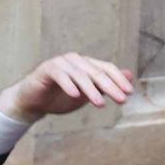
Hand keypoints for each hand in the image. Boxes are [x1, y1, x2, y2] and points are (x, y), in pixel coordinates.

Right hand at [0, 53, 133, 122]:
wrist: (33, 102)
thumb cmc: (61, 98)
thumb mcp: (87, 94)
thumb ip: (106, 85)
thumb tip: (130, 76)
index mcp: (86, 64)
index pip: (106, 68)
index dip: (119, 80)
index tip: (129, 93)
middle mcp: (75, 60)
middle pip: (96, 72)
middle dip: (110, 86)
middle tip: (121, 100)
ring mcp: (60, 63)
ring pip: (80, 75)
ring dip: (91, 90)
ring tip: (100, 104)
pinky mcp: (46, 69)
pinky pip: (60, 75)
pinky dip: (68, 85)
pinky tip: (75, 96)